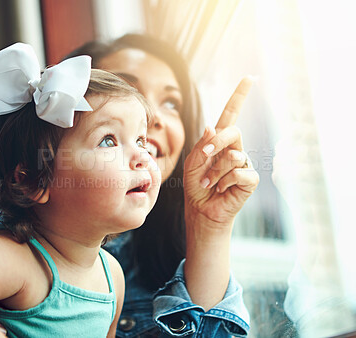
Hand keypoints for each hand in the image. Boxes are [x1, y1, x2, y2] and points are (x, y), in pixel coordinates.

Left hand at [184, 77, 258, 228]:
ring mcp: (244, 164)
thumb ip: (202, 144)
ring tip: (209, 183)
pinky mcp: (250, 179)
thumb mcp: (192, 162)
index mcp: (220, 141)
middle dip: (217, 143)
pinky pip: (240, 173)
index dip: (239, 96)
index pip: (231, 114)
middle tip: (204, 156)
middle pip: (233, 131)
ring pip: (234, 156)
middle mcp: (235, 149)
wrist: (201, 209)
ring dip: (215, 171)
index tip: (249, 78)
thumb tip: (211, 126)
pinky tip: (220, 190)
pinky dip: (224, 182)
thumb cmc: (195, 185)